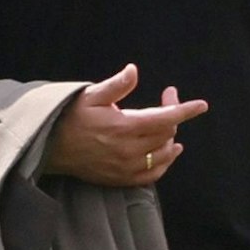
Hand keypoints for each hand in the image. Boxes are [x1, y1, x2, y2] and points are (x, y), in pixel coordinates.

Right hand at [41, 64, 209, 185]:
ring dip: (171, 140)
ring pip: (162, 155)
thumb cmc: (69, 116)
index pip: (165, 118)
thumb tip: (134, 70)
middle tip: (167, 101)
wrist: (47, 146)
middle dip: (173, 117)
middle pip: (166, 134)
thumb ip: (116, 85)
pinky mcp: (120, 178)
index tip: (201, 105)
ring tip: (171, 128)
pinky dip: (164, 163)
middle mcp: (128, 149)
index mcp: (123, 126)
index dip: (185, 110)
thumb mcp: (90, 95)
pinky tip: (167, 153)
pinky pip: (152, 175)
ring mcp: (125, 166)